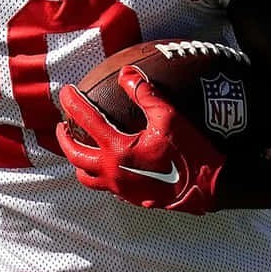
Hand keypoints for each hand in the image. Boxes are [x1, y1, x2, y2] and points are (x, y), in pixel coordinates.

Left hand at [55, 66, 225, 214]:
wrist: (208, 187)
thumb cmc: (190, 151)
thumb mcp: (170, 116)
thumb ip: (145, 94)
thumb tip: (127, 73)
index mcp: (118, 149)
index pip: (86, 120)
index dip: (73, 103)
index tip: (65, 91)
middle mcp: (112, 171)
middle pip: (75, 154)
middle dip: (64, 138)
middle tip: (62, 125)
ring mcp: (120, 188)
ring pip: (86, 177)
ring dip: (78, 161)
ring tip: (79, 148)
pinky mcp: (131, 198)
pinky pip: (105, 187)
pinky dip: (98, 174)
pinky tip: (107, 164)